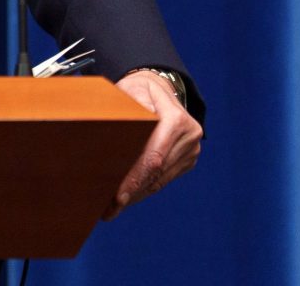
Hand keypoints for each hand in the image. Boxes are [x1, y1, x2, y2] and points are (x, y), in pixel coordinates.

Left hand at [104, 70, 202, 219]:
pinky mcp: (187, 160)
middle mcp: (189, 137)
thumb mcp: (133, 89)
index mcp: (176, 120)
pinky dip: (144, 189)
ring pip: (160, 180)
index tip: (118, 195)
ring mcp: (191, 150)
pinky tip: (127, 198)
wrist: (159, 90)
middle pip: (157, 172)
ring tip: (112, 208)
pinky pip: (164, 179)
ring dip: (136, 195)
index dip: (135, 177)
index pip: (154, 156)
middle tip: (108, 209)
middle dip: (131, 191)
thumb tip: (124, 122)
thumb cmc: (139, 89)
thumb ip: (130, 104)